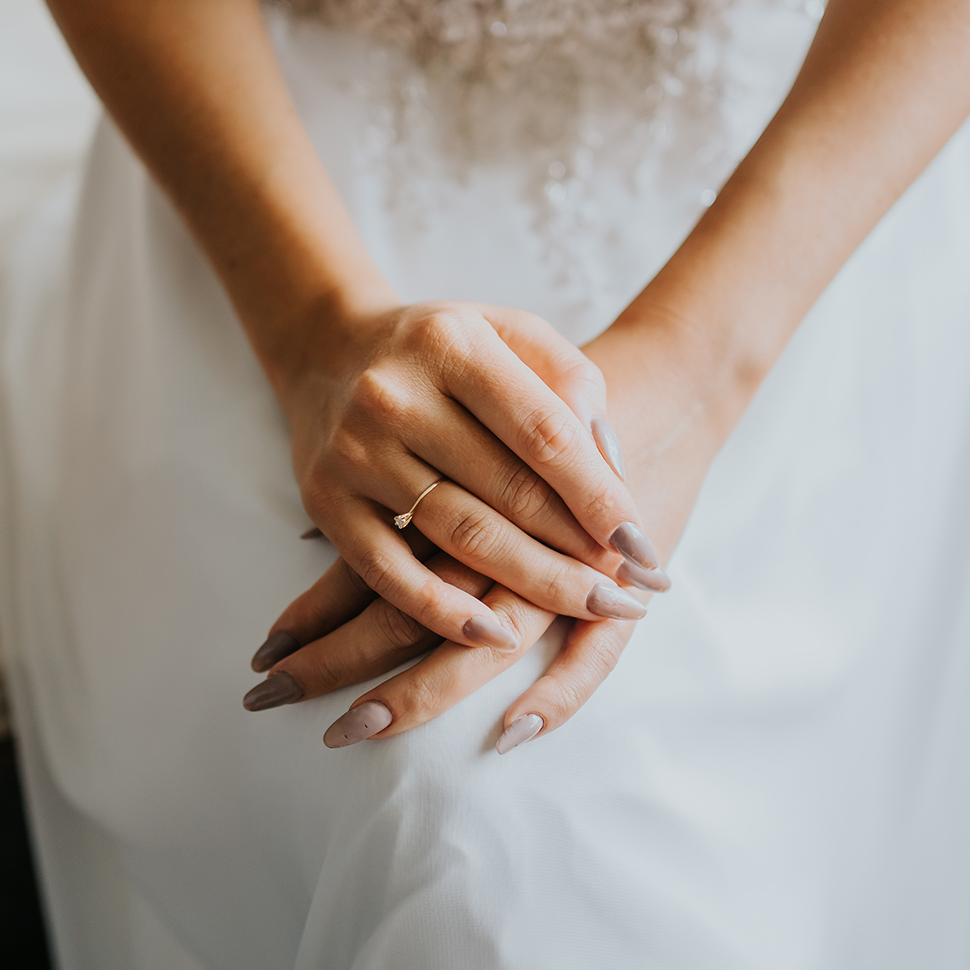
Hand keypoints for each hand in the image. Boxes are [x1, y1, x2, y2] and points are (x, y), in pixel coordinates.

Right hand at [277, 301, 661, 653]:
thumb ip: (571, 384)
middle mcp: (396, 395)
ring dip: (532, 584)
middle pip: (507, 491)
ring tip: (589, 611)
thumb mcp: (513, 333)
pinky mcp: (326, 501)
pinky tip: (495, 636)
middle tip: (628, 594)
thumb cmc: (447, 349)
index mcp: (452, 343)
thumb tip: (613, 469)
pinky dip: (442, 612)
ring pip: (458, 535)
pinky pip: (388, 571)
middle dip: (576, 550)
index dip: (599, 494)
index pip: (543, 432)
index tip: (643, 543)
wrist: (329, 350)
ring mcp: (356, 451)